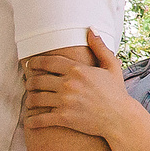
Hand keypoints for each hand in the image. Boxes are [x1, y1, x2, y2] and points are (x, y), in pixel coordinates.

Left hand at [23, 31, 147, 141]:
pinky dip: (32, 121)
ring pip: (36, 99)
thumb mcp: (112, 66)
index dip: (35, 63)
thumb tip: (91, 29)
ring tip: (30, 101)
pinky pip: (40, 119)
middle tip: (29, 84)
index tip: (30, 65)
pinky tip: (30, 121)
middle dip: (30, 82)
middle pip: (38, 80)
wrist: (120, 119)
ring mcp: (65, 102)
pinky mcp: (64, 118)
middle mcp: (69, 84)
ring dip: (29, 100)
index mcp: (78, 70)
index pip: (48, 62)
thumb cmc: (116, 92)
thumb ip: (100, 47)